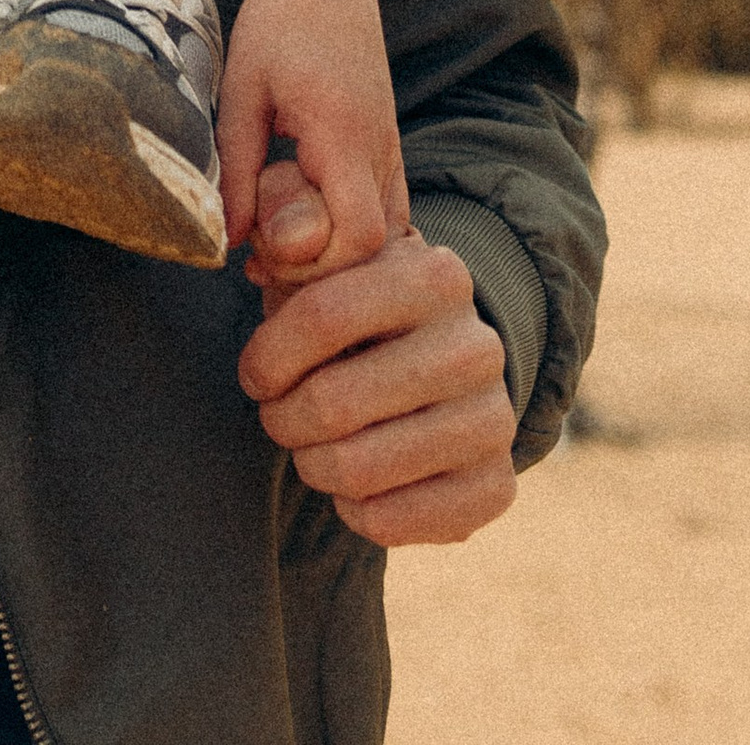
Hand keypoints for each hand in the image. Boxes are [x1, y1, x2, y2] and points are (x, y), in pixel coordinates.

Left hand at [215, 0, 405, 264]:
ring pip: (390, 235)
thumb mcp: (240, 91)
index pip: (360, 235)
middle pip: (379, 247)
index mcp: (343, 131)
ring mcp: (391, 148)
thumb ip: (234, 168)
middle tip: (262, 257)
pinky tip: (305, 224)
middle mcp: (380, 147)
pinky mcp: (389, 146)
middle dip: (323, 268)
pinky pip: (388, 210)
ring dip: (339, 253)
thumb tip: (227, 241)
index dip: (317, 263)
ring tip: (278, 244)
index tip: (263, 249)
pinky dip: (353, 231)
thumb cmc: (276, 22)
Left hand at [238, 175, 517, 547]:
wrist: (439, 370)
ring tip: (310, 448)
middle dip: (284, 419)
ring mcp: (494, 419)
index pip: (323, 314)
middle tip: (278, 417)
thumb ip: (294, 230)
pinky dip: (354, 510)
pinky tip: (353, 486)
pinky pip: (392, 520)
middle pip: (335, 400)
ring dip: (313, 465)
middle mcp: (477, 346)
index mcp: (435, 276)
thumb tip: (282, 242)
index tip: (254, 374)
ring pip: (359, 465)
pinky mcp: (496, 486)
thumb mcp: (329, 258)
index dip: (269, 355)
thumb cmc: (361, 311)